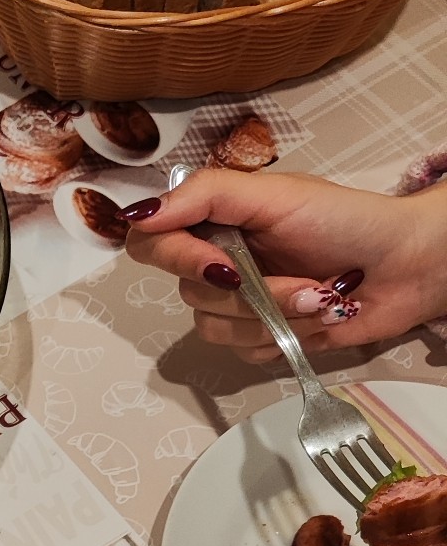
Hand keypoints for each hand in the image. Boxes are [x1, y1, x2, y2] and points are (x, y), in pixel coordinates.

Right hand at [124, 167, 446, 361]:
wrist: (408, 264)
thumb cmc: (348, 220)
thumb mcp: (275, 194)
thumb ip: (205, 196)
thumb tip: (137, 216)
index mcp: (214, 220)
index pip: (152, 243)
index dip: (178, 260)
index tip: (223, 265)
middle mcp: (218, 261)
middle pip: (190, 293)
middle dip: (255, 293)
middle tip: (305, 280)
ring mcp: (240, 303)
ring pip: (216, 328)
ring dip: (277, 316)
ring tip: (323, 296)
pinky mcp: (263, 337)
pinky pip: (244, 352)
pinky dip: (285, 337)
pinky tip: (318, 317)